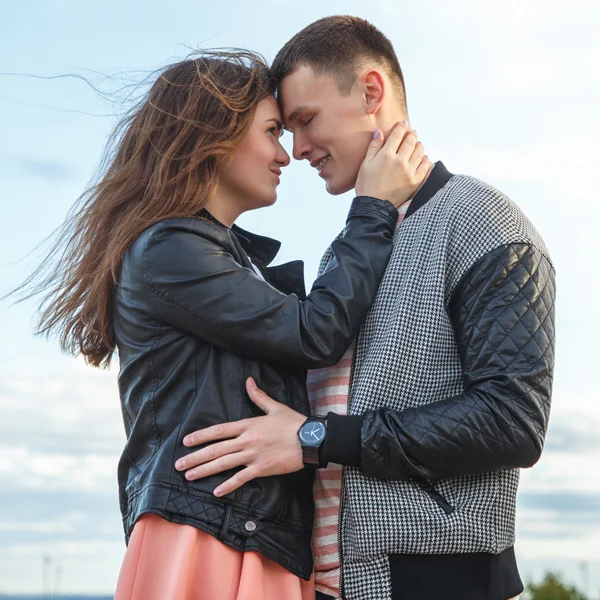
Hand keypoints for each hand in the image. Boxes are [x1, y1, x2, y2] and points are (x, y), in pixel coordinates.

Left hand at [175, 377, 305, 496]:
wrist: (310, 439)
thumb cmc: (293, 422)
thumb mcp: (274, 407)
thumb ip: (258, 396)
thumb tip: (248, 381)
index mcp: (248, 425)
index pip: (219, 431)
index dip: (201, 436)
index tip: (186, 442)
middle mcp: (246, 440)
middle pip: (216, 449)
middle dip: (195, 457)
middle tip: (179, 465)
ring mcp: (253, 455)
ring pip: (224, 463)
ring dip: (205, 470)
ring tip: (189, 476)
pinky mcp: (262, 468)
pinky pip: (241, 478)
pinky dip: (228, 485)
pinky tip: (217, 491)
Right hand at [355, 121, 431, 208]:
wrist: (374, 207)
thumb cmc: (366, 186)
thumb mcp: (365, 165)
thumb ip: (373, 147)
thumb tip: (379, 132)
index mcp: (386, 155)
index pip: (398, 135)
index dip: (401, 127)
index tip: (403, 125)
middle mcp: (400, 161)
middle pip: (411, 141)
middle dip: (411, 135)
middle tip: (411, 133)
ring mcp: (409, 171)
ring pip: (420, 151)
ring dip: (419, 145)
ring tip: (417, 144)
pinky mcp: (415, 181)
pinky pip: (426, 166)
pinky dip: (426, 159)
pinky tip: (423, 158)